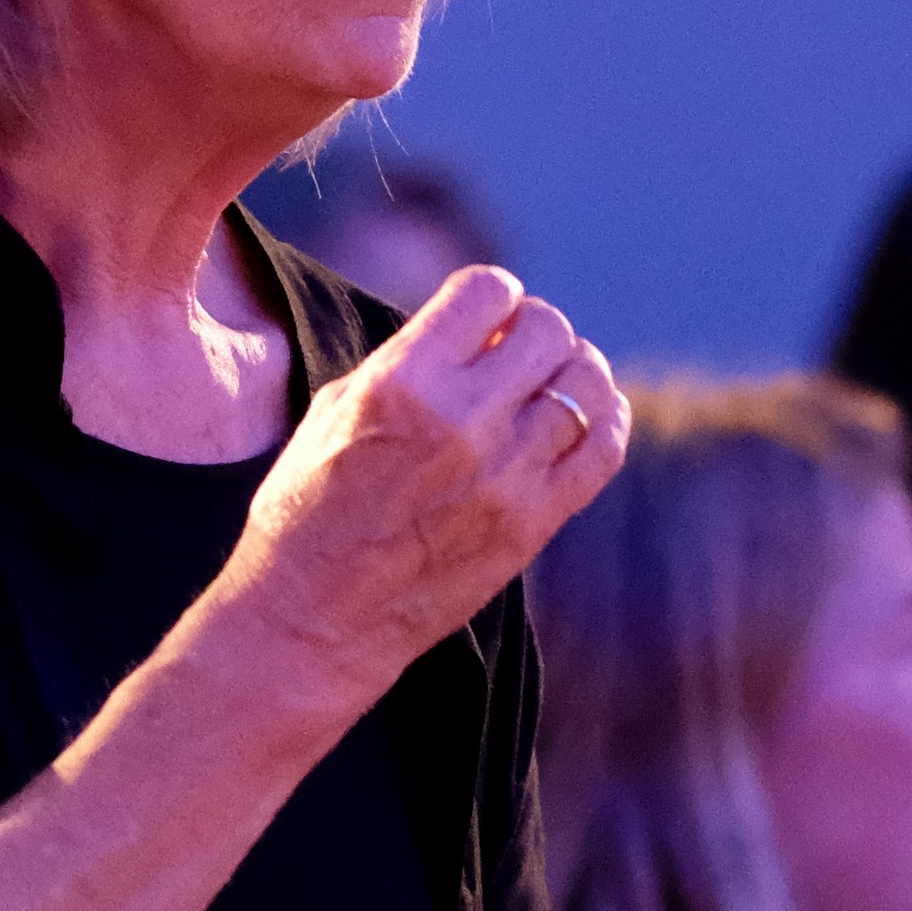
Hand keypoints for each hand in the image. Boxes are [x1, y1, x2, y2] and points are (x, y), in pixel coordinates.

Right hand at [201, 265, 627, 709]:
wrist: (312, 620)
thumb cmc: (307, 509)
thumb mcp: (336, 407)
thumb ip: (408, 358)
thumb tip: (477, 330)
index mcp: (400, 384)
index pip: (488, 290)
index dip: (490, 295)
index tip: (482, 318)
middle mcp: (461, 423)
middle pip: (548, 329)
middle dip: (532, 328)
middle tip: (513, 351)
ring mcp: (506, 478)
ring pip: (586, 383)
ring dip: (570, 370)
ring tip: (548, 382)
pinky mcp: (533, 526)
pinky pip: (604, 449)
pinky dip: (604, 419)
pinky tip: (584, 417)